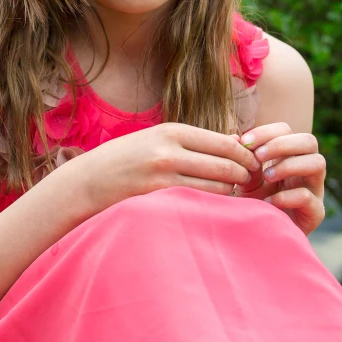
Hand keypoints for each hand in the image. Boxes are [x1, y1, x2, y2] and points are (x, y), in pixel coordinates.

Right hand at [72, 122, 260, 213]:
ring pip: (217, 189)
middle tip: (252, 185)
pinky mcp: (158, 201)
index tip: (254, 165)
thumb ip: (194, 141)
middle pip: (227, 166)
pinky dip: (213, 208)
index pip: (226, 143)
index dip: (247, 156)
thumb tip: (237, 141)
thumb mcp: (158, 139)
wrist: (87, 181)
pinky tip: (214, 209)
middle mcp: (170, 151)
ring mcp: (163, 178)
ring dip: (232, 195)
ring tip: (235, 198)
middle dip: (246, 177)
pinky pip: (199, 205)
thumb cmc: (127, 159)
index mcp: (173, 131)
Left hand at [229, 122, 325, 235]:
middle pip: (309, 141)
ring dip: (289, 165)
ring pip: (318, 163)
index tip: (245, 142)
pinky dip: (286, 197)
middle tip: (258, 156)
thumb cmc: (255, 202)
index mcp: (289, 155)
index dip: (267, 132)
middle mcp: (306, 168)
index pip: (286, 130)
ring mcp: (314, 189)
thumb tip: (233, 138)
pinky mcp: (316, 212)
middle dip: (281, 144)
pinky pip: (308, 197)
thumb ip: (243, 160)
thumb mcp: (245, 179)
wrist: (262, 235)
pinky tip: (269, 203)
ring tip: (267, 177)